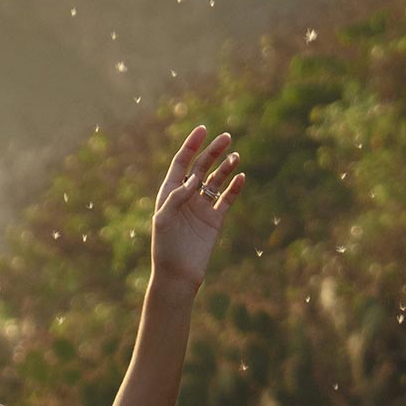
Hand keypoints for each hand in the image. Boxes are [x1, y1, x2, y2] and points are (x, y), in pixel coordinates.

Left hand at [150, 124, 242, 288]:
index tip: (203, 130)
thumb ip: (176, 197)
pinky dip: (234, 188)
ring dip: (225, 168)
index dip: (191, 145)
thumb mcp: (163, 219)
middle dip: (213, 152)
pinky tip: (241, 177)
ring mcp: (202, 207)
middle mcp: (187, 197)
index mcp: (170, 193)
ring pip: (216, 181)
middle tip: (226, 138)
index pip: (181, 163)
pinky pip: (227, 199)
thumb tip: (194, 179)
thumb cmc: (165, 248)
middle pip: (201, 167)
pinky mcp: (215, 220)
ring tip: (235, 157)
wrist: (178, 275)